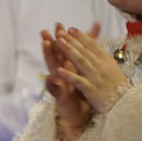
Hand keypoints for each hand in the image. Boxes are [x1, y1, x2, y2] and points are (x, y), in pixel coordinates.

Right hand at [41, 24, 91, 140]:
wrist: (80, 115)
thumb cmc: (83, 91)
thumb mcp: (85, 72)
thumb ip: (87, 54)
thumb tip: (95, 35)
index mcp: (68, 68)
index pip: (63, 50)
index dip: (61, 38)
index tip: (59, 25)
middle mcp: (61, 74)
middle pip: (55, 56)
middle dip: (51, 43)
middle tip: (46, 31)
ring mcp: (59, 84)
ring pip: (52, 68)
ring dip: (49, 56)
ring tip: (45, 45)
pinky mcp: (60, 96)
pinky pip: (55, 90)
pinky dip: (52, 84)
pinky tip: (48, 77)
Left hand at [53, 25, 129, 116]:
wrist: (126, 105)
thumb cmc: (118, 88)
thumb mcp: (113, 70)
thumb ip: (103, 59)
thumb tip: (96, 48)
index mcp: (107, 61)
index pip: (93, 45)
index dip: (81, 36)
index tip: (71, 29)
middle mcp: (101, 67)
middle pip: (84, 50)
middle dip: (72, 40)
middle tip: (60, 32)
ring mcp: (96, 77)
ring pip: (80, 61)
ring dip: (69, 51)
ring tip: (59, 42)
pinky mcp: (91, 90)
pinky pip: (78, 81)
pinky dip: (69, 75)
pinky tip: (58, 70)